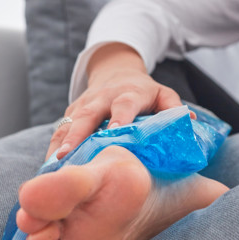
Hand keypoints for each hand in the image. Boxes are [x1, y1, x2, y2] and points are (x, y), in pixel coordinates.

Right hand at [44, 43, 184, 160]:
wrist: (116, 71)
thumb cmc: (144, 91)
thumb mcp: (163, 94)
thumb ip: (174, 108)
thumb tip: (190, 124)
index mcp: (128, 93)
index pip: (124, 105)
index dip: (120, 118)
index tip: (114, 133)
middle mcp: (102, 97)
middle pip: (87, 115)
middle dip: (76, 135)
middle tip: (67, 155)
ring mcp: (84, 104)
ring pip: (68, 123)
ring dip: (60, 144)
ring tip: (52, 167)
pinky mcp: (71, 112)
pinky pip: (59, 130)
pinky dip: (53, 147)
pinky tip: (48, 168)